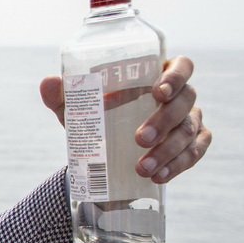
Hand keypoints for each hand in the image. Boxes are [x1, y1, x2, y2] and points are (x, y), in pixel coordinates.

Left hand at [39, 55, 210, 183]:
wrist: (102, 157)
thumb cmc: (96, 120)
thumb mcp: (77, 110)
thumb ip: (63, 96)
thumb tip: (48, 82)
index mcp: (159, 77)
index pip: (182, 66)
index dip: (176, 76)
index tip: (157, 92)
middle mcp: (180, 96)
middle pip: (186, 100)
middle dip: (165, 120)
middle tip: (140, 139)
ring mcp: (190, 120)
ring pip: (189, 130)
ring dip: (168, 150)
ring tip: (142, 168)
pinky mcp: (193, 145)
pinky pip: (195, 152)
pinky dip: (179, 165)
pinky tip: (159, 176)